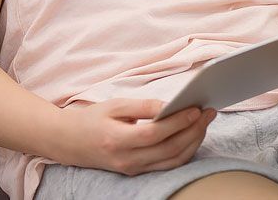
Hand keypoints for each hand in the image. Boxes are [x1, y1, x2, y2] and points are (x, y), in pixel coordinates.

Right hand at [55, 99, 214, 175]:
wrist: (69, 143)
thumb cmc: (92, 120)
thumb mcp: (115, 105)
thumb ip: (143, 106)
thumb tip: (171, 105)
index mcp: (116, 140)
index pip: (154, 134)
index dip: (177, 122)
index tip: (196, 108)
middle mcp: (126, 160)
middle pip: (168, 150)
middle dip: (193, 130)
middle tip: (209, 112)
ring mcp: (132, 169)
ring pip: (171, 161)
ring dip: (193, 141)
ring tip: (205, 121)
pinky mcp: (137, 172)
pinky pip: (167, 166)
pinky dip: (184, 151)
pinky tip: (193, 135)